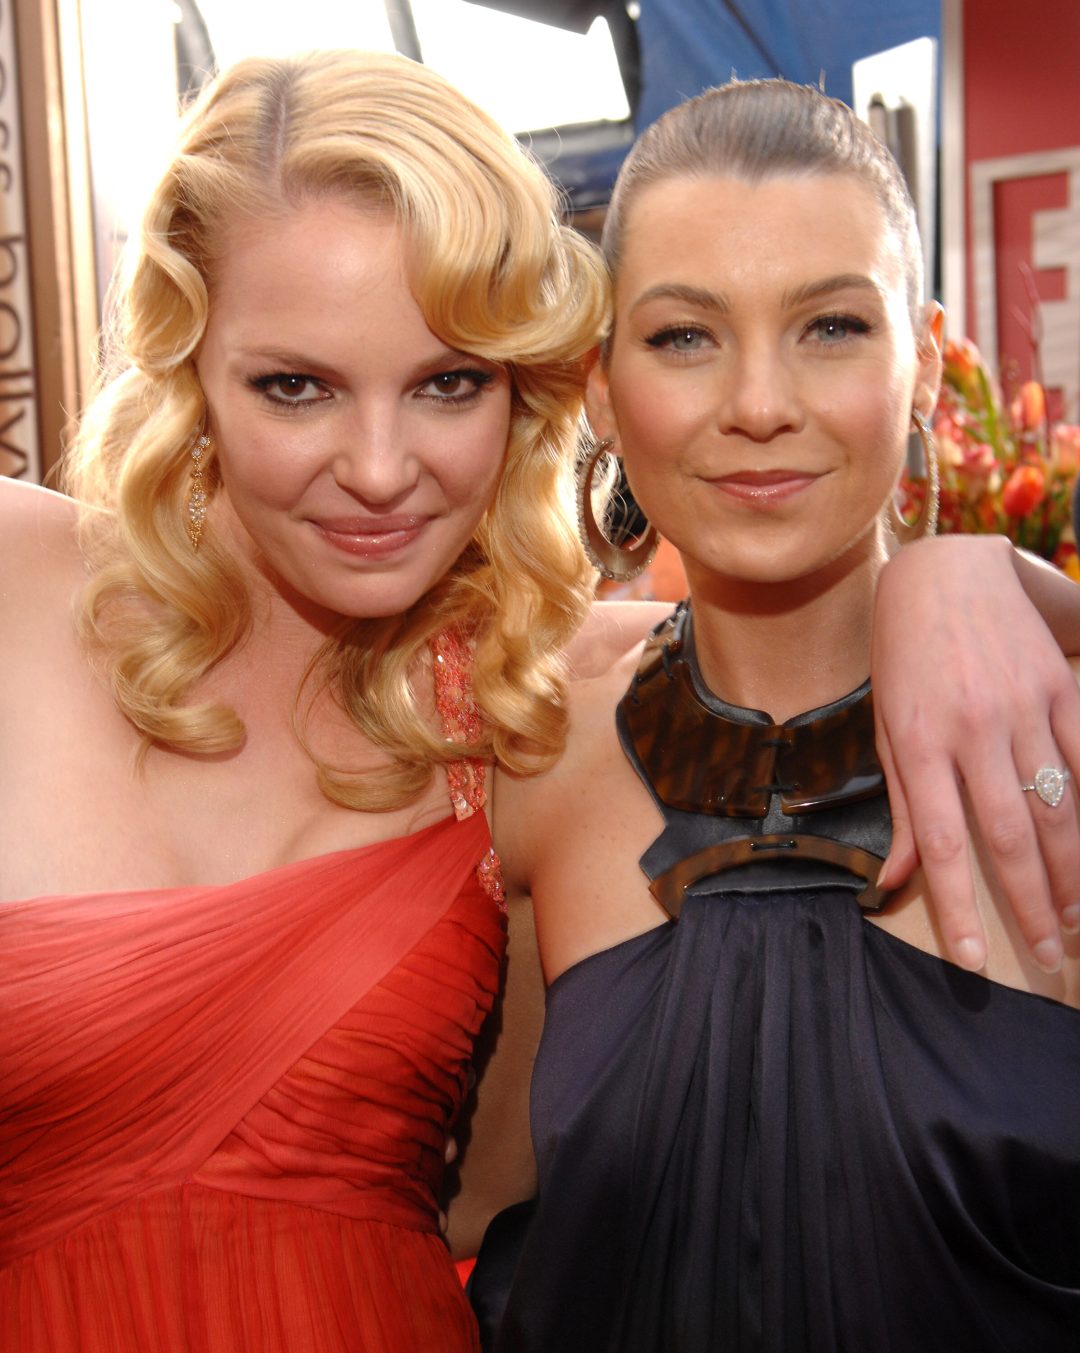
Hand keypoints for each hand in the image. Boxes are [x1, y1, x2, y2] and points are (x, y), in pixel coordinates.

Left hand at [872, 534, 1079, 970]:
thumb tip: (893, 880)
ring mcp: (1023, 707)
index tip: (972, 961)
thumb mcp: (885, 729)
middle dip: (1031, 903)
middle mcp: (973, 729)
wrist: (944, 575)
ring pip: (1059, 807)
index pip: (940, 842)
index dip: (958, 907)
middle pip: (1011, 835)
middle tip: (1051, 955)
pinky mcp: (1061, 687)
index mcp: (919, 743)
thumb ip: (900, 807)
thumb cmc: (904, 661)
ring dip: (1073, 872)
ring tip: (1077, 918)